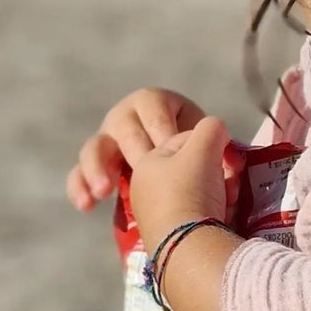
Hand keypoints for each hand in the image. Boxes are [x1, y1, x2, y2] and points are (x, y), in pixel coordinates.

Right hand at [66, 87, 207, 211]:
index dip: (161, 125)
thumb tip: (232, 164)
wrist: (178, 177)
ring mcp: (107, 144)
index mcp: (154, 104)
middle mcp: (125, 118)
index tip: (168, 145)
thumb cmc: (196, 153)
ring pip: (94, 149)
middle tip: (142, 169)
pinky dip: (80, 189)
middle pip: (122, 127)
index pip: (153, 105)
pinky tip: (87, 206)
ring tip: (104, 191)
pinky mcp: (94, 170)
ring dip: (97, 168)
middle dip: (134, 149)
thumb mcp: (209, 145)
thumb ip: (219, 148)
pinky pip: (78, 176)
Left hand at [128, 117, 239, 250]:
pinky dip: (216, 213)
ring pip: (201, 193)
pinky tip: (225, 218)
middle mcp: (147, 190)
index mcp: (146, 164)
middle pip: (195, 169)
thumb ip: (211, 129)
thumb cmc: (189, 190)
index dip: (212, 144)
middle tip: (231, 181)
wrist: (187, 249)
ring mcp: (160, 216)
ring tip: (231, 202)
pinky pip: (201, 216)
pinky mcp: (174, 238)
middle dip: (219, 172)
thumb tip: (217, 133)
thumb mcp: (202, 148)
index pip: (186, 140)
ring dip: (222, 193)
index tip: (228, 158)